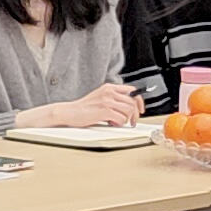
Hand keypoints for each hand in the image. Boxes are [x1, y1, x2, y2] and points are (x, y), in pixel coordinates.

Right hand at [27, 82, 143, 129]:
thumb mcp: (100, 97)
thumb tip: (129, 107)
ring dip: (125, 119)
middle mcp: (109, 92)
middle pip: (133, 102)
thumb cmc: (84, 108)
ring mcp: (106, 100)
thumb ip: (113, 99)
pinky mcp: (103, 110)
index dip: (139, 101)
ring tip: (116, 122)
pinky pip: (121, 118)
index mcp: (109, 87)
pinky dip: (119, 123)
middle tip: (132, 122)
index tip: (140, 110)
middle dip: (135, 114)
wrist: (69, 112)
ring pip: (128, 110)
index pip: (132, 91)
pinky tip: (110, 123)